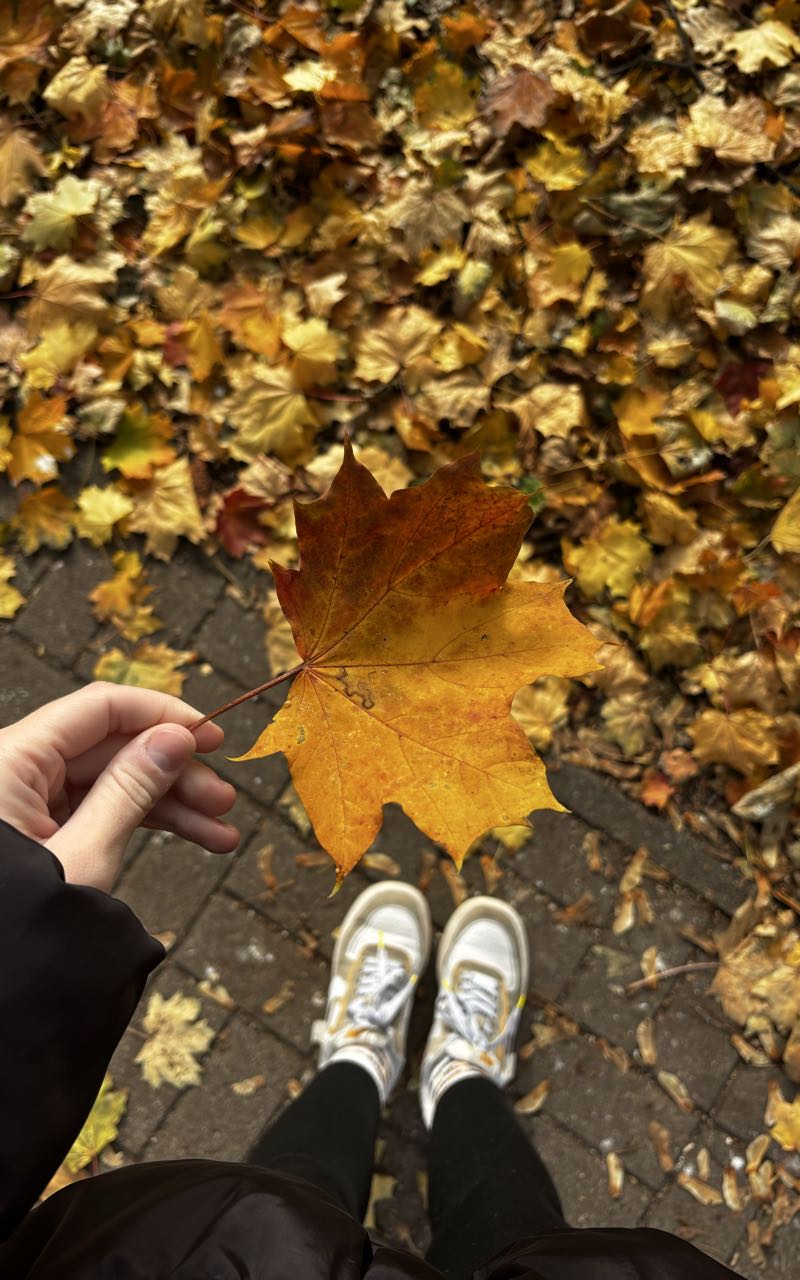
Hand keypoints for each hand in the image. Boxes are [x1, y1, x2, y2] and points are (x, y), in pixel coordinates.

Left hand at [0, 681, 239, 893]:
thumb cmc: (17, 926)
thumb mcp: (84, 855)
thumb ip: (131, 789)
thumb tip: (175, 739)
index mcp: (11, 759)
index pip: (100, 708)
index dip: (162, 715)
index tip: (210, 736)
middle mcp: (18, 770)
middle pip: (113, 747)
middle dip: (176, 773)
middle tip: (224, 800)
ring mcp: (28, 799)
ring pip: (114, 781)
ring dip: (171, 804)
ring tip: (221, 832)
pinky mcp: (39, 826)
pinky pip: (101, 807)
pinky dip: (146, 822)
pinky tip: (196, 837)